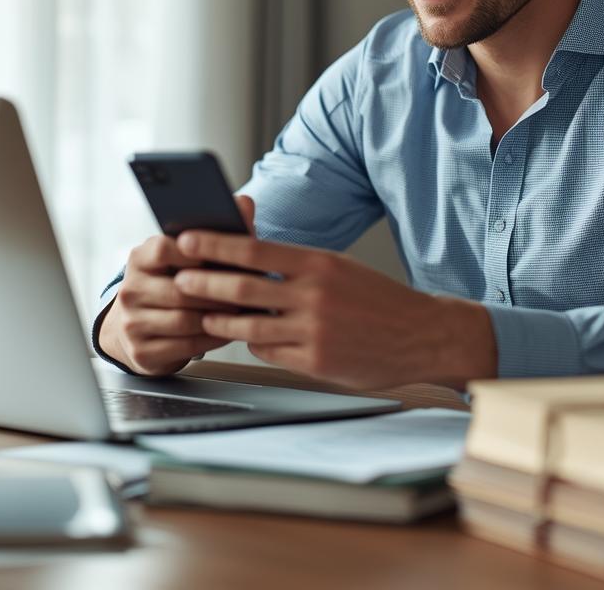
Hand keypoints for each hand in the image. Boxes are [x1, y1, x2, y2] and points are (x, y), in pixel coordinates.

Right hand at [98, 196, 257, 375]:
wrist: (134, 329)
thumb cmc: (171, 284)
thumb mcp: (185, 257)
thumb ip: (216, 232)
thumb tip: (245, 202)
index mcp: (140, 259)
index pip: (164, 249)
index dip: (197, 253)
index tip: (224, 257)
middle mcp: (131, 289)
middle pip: (180, 289)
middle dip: (219, 291)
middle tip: (249, 290)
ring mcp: (133, 322)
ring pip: (185, 320)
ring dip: (219, 317)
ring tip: (243, 311)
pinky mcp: (142, 352)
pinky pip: (185, 346)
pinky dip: (212, 338)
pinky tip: (228, 330)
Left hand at [171, 231, 497, 389]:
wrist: (422, 335)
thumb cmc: (378, 299)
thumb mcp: (339, 268)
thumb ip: (296, 266)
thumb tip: (249, 260)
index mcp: (318, 263)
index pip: (254, 249)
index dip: (215, 245)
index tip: (188, 241)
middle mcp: (313, 295)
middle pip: (242, 287)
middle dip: (204, 283)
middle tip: (181, 280)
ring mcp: (313, 331)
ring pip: (248, 325)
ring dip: (221, 320)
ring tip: (205, 315)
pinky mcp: (315, 362)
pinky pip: (269, 352)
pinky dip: (255, 344)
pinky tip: (251, 339)